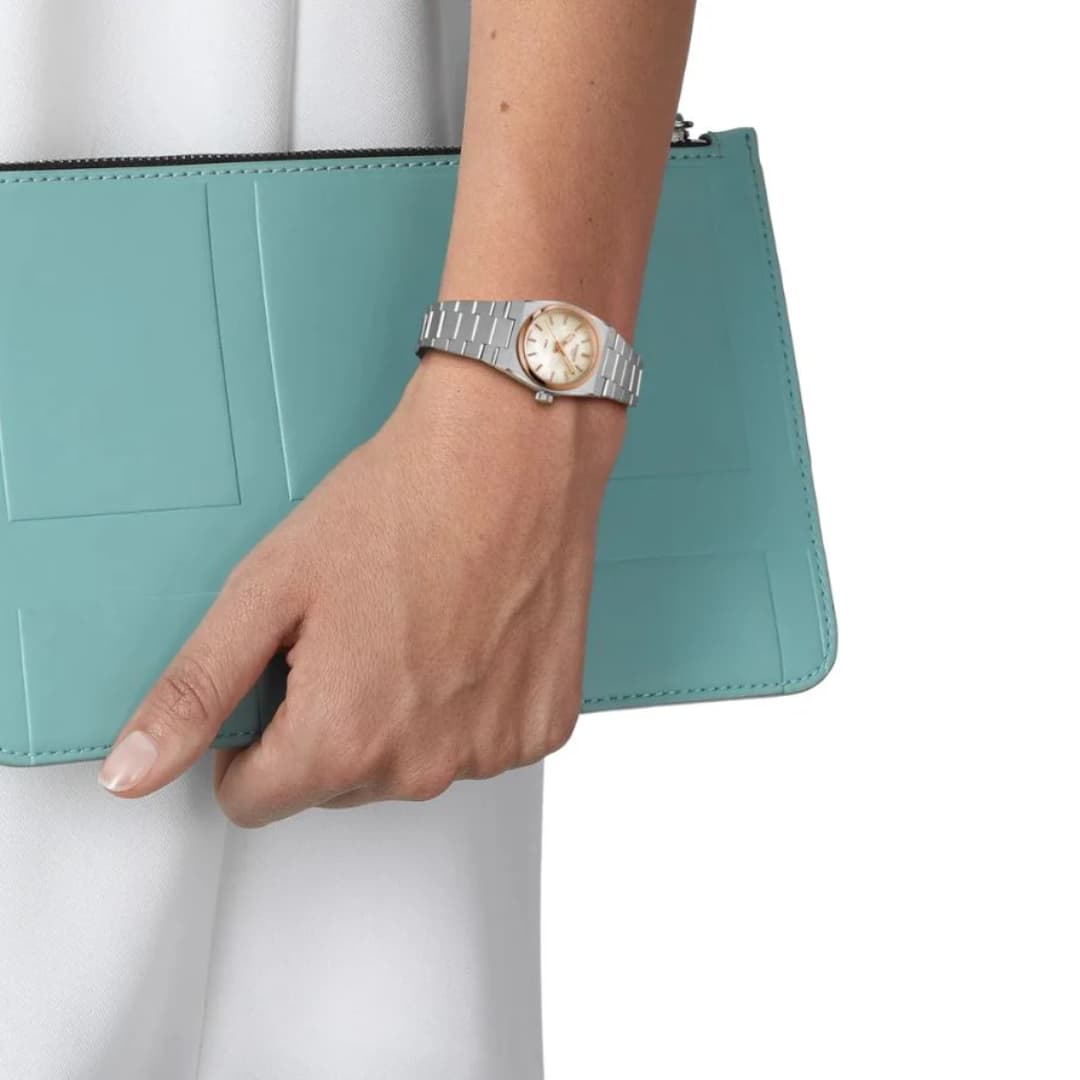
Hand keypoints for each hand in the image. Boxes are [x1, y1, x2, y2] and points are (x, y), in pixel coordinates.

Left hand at [97, 351, 625, 826]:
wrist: (510, 454)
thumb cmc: (398, 506)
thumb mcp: (268, 587)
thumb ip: (196, 691)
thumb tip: (131, 773)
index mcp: (341, 740)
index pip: (254, 800)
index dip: (251, 740)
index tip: (281, 676)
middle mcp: (422, 766)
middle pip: (336, 783)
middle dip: (332, 722)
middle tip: (355, 631)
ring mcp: (492, 750)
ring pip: (410, 765)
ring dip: (404, 714)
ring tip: (418, 625)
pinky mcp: (542, 726)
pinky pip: (480, 744)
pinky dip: (469, 704)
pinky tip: (470, 637)